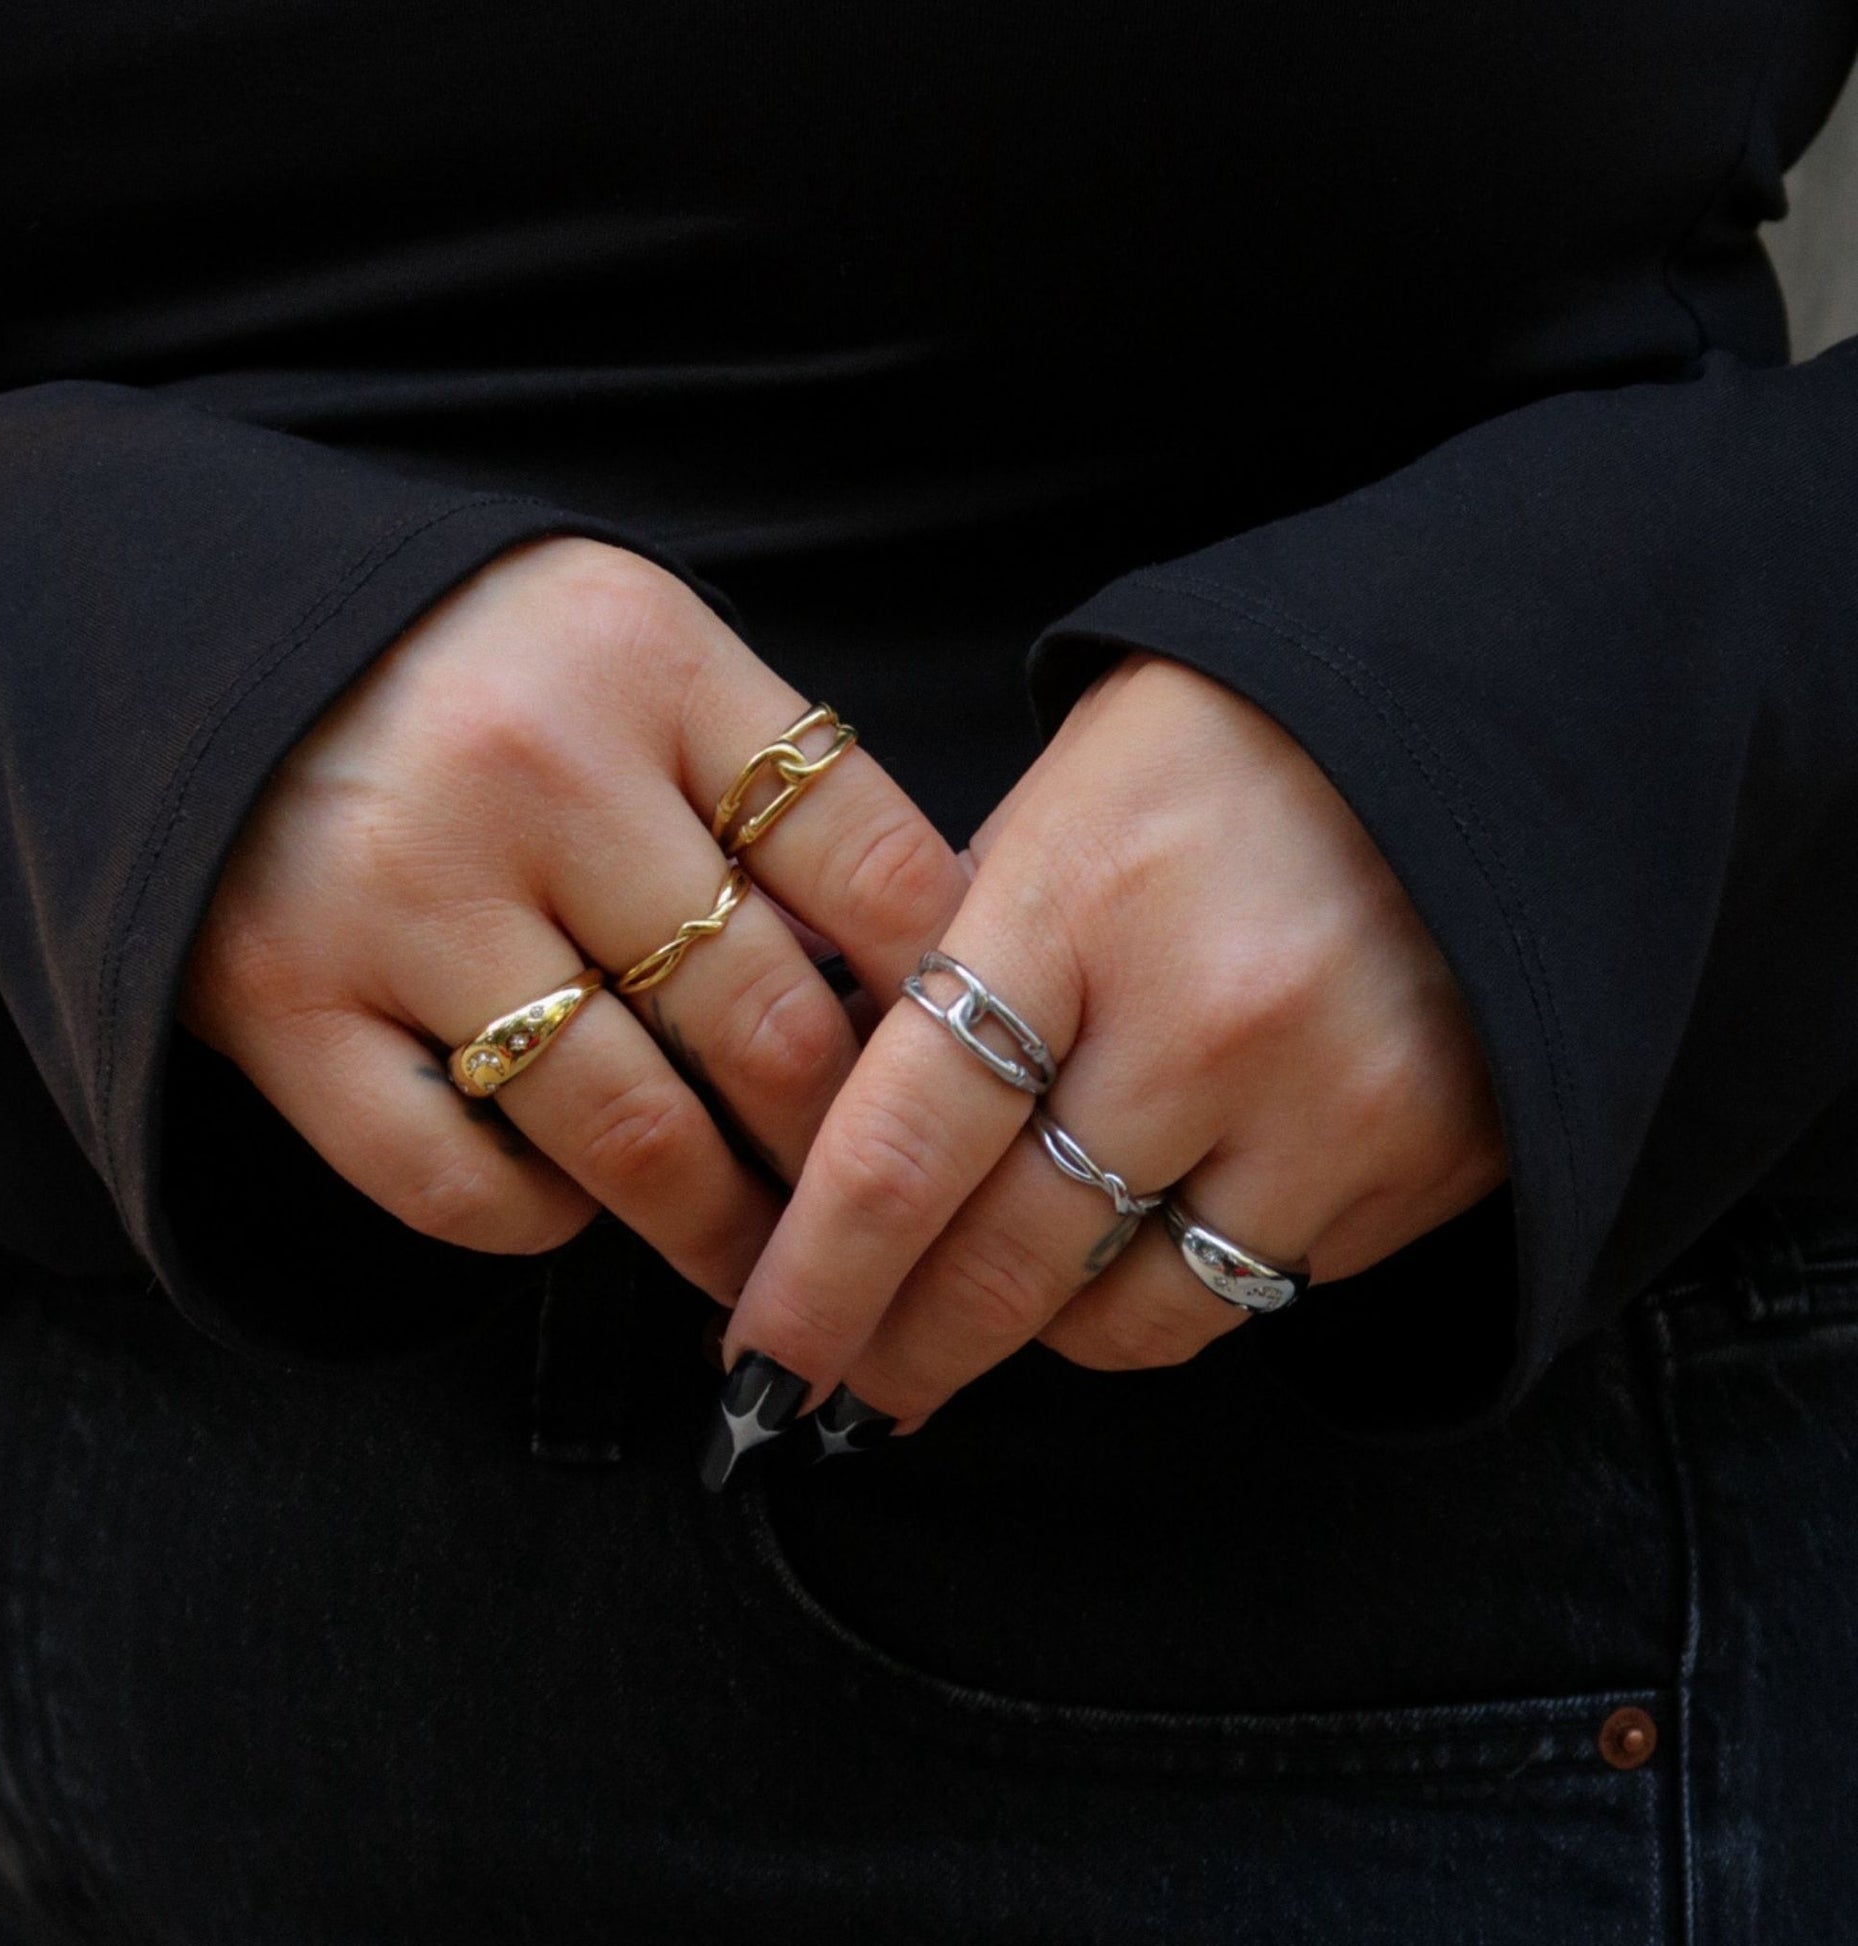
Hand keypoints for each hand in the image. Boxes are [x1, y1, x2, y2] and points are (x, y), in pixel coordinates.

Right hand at [182, 537, 966, 1298]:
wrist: (200, 638)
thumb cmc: (475, 670)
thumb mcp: (638, 655)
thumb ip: (762, 784)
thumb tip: (899, 979)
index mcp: (650, 665)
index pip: (875, 866)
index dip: (944, 1008)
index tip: (962, 1089)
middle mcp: (534, 775)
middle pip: (765, 1023)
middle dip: (843, 1154)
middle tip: (874, 1218)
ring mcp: (402, 896)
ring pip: (631, 1129)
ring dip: (718, 1227)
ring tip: (759, 1267)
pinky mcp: (286, 1002)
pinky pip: (455, 1180)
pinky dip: (537, 1222)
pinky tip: (569, 1200)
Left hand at [716, 653, 1506, 1467]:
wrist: (1490, 718)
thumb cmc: (1235, 748)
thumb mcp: (1060, 808)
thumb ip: (954, 961)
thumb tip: (837, 1119)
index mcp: (1078, 902)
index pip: (903, 1142)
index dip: (815, 1279)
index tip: (760, 1354)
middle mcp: (1208, 1023)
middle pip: (1006, 1260)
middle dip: (898, 1350)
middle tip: (832, 1391)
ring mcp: (1329, 1109)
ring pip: (1126, 1317)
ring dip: (1027, 1337)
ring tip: (972, 1321)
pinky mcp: (1419, 1168)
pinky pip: (1248, 1294)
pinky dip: (1159, 1296)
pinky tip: (1116, 1260)